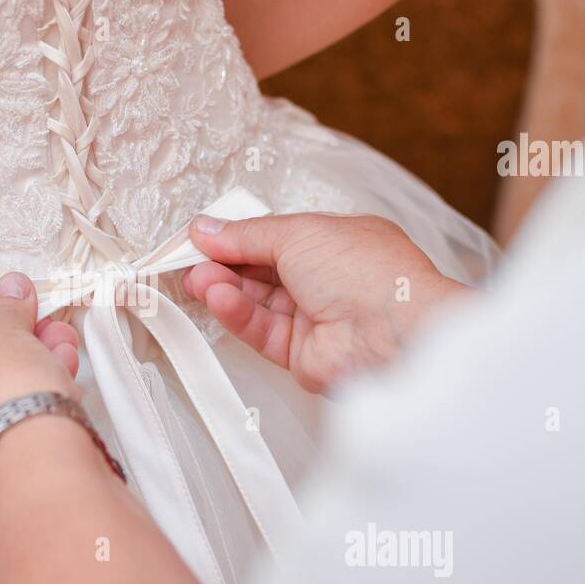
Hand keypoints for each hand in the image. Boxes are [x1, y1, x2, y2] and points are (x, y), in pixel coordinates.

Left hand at [0, 272, 80, 510]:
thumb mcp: (1, 334)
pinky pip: (2, 441)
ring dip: (25, 379)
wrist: (37, 469)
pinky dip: (27, 417)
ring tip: (59, 358)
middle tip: (37, 332)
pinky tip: (58, 395)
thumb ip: (3, 310)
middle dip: (9, 350)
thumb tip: (11, 293)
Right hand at [183, 212, 468, 393]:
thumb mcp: (299, 232)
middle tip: (189, 259)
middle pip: (261, 271)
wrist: (394, 334)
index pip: (275, 237)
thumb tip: (209, 229)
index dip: (237, 236)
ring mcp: (315, 317)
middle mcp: (326, 280)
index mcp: (335, 242)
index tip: (202, 236)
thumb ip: (247, 235)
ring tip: (198, 279)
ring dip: (225, 289)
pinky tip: (218, 299)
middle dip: (224, 263)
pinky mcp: (302, 353)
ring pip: (257, 302)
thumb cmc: (369, 273)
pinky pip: (260, 331)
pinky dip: (237, 314)